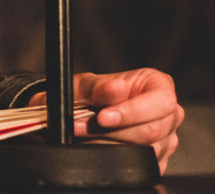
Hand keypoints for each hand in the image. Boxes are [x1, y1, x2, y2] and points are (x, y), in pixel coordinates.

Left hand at [29, 68, 183, 173]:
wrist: (80, 115)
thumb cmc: (88, 95)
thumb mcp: (85, 86)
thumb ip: (99, 87)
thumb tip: (116, 88)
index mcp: (158, 84)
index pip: (161, 101)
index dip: (133, 112)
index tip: (102, 117)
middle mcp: (169, 113)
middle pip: (152, 130)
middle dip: (111, 131)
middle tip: (81, 127)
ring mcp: (166, 139)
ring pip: (146, 151)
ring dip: (108, 144)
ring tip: (84, 134)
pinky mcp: (157, 161)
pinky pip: (141, 166)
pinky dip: (113, 158)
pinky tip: (96, 144)